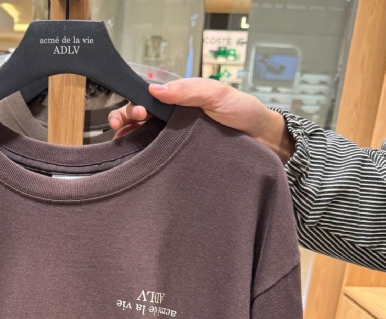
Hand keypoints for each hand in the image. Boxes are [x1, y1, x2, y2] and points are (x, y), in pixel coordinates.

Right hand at [109, 78, 294, 162]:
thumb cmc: (242, 113)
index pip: (145, 99)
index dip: (133, 105)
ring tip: (123, 143)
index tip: (137, 113)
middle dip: (123, 119)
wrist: (262, 143)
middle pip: (137, 120)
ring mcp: (174, 143)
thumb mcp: (217, 94)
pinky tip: (135, 162)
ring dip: (127, 139)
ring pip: (141, 140)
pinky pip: (156, 162)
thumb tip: (154, 89)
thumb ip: (188, 91)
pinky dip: (141, 160)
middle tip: (123, 126)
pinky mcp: (179, 162)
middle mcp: (171, 122)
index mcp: (178, 101)